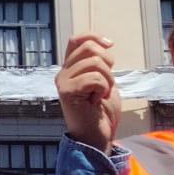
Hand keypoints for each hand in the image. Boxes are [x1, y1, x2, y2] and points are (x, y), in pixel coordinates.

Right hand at [56, 33, 121, 151]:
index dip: (94, 36)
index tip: (110, 45)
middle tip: (107, 82)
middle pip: (88, 47)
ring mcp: (63, 82)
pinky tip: (97, 101)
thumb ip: (98, 64)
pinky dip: (104, 90)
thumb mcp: (103, 81)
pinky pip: (95, 78)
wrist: (96, 138)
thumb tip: (104, 44)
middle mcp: (63, 73)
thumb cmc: (101, 113)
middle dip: (107, 62)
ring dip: (108, 80)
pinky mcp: (67, 92)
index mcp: (70, 69)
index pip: (76, 40)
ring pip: (95, 63)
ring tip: (102, 95)